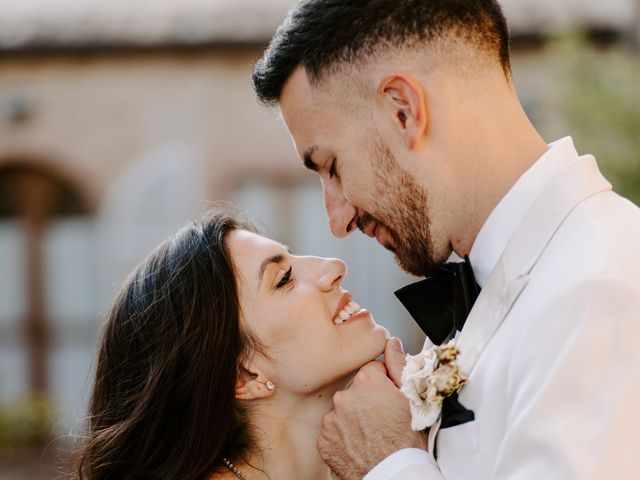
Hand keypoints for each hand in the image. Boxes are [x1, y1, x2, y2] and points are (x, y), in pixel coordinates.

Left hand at [317, 339, 426, 479]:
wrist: (392, 474)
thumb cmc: (406, 440)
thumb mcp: (410, 398)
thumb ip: (398, 364)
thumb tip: (391, 342)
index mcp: (366, 381)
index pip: (371, 371)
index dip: (382, 385)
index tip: (388, 399)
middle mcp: (344, 396)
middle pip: (355, 391)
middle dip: (366, 401)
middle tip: (381, 419)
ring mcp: (331, 419)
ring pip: (342, 412)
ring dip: (353, 420)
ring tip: (370, 435)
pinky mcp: (323, 440)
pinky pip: (332, 433)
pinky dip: (342, 438)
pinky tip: (358, 445)